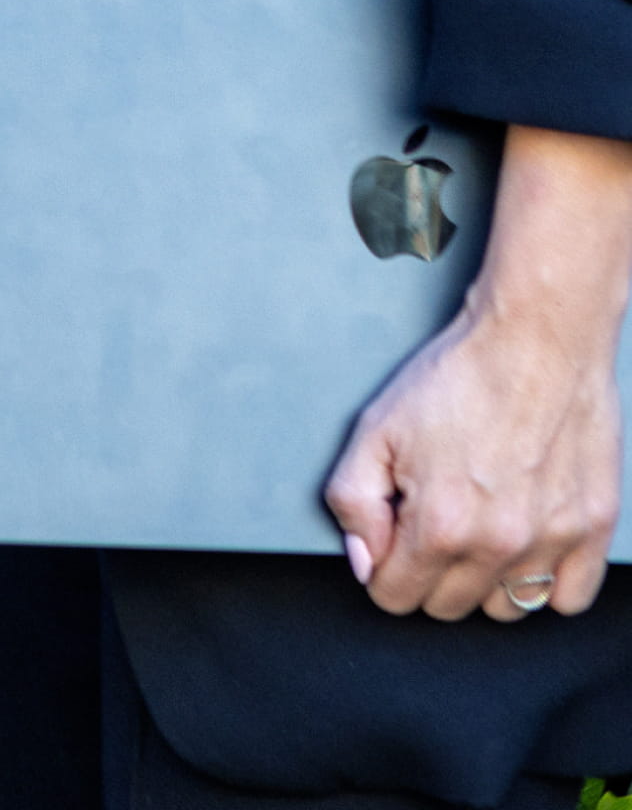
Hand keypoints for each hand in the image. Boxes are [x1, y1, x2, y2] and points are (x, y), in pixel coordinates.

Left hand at [325, 124, 631, 622]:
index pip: (394, 597)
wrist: (537, 336)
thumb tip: (363, 560)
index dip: (385, 563)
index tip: (396, 530)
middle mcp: (498, 545)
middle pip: (448, 607)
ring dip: (486, 579)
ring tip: (482, 525)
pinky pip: (568, 598)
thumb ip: (353, 501)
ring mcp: (550, 541)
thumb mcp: (376, 425)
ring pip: (507, 609)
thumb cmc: (461, 373)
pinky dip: (547, 580)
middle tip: (437, 515)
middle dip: (430, 570)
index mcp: (441, 524)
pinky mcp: (592, 529)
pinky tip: (527, 539)